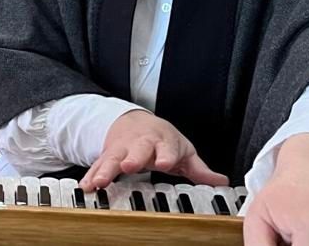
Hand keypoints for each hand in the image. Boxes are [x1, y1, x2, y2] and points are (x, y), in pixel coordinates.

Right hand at [79, 109, 228, 189]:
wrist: (135, 121)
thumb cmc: (161, 139)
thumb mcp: (182, 150)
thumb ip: (199, 169)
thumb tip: (222, 182)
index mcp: (163, 142)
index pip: (168, 149)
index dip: (167, 155)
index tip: (165, 163)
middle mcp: (141, 144)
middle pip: (138, 150)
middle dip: (133, 158)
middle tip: (128, 167)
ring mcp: (123, 149)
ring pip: (113, 158)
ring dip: (105, 169)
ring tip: (99, 182)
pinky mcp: (108, 155)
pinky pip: (98, 165)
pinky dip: (91, 175)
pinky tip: (86, 186)